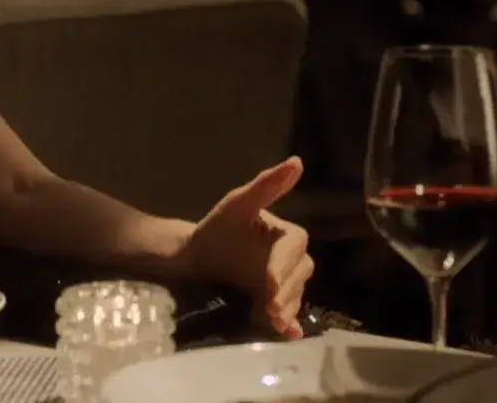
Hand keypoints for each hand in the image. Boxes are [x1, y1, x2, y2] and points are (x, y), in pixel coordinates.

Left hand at [180, 157, 314, 338]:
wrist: (198, 255)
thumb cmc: (217, 227)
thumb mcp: (238, 204)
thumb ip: (266, 186)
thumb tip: (297, 161)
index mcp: (287, 233)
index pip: (294, 247)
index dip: (284, 265)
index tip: (269, 281)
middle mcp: (291, 256)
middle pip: (299, 274)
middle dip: (286, 291)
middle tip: (271, 308)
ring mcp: (284, 279)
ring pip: (294, 294)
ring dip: (287, 308)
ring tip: (273, 321)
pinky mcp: (275, 298)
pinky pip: (288, 311)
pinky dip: (290, 323)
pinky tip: (288, 334)